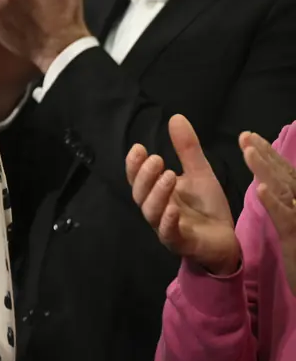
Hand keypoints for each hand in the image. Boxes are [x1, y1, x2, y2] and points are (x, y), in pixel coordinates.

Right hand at [126, 115, 240, 274]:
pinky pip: (168, 233)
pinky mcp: (180, 243)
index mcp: (157, 193)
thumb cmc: (206, 208)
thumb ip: (187, 149)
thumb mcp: (199, 173)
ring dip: (157, 194)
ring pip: (151, 212)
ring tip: (169, 177)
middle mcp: (156, 210)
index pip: (138, 178)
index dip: (135, 165)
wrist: (226, 240)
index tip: (140, 148)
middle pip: (140, 194)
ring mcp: (165, 228)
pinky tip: (173, 209)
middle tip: (156, 159)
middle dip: (144, 176)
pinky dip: (168, 221)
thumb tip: (175, 117)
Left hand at [241, 131, 295, 293]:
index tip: (249, 137)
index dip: (268, 155)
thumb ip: (286, 202)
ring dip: (267, 170)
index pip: (285, 174)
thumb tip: (270, 183)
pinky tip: (261, 188)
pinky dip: (274, 202)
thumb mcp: (293, 225)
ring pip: (287, 190)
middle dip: (266, 154)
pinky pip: (287, 217)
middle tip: (245, 135)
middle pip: (287, 175)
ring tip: (249, 150)